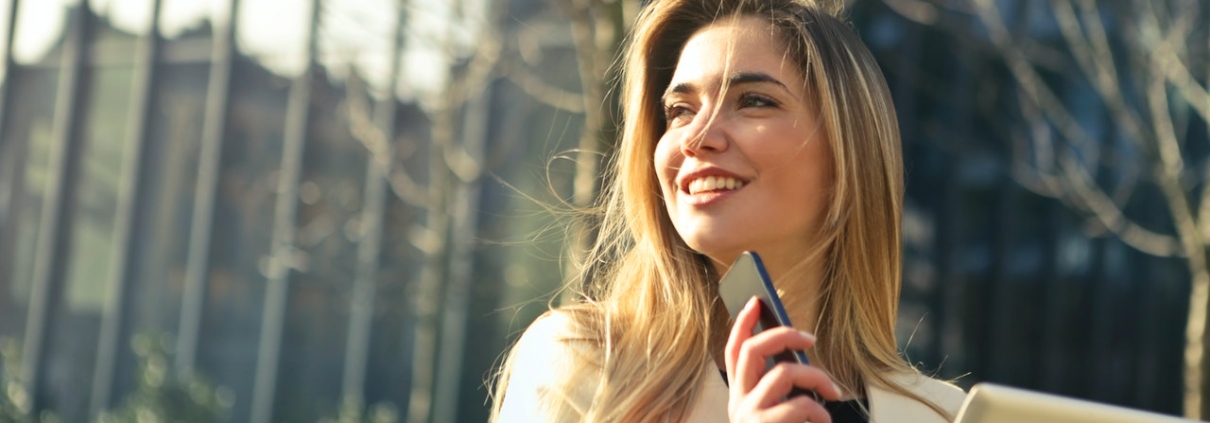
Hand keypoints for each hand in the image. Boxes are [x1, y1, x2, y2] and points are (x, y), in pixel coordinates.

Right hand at [725, 297, 842, 422]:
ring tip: (832, 392)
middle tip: (810, 338)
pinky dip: (820, 411)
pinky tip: (824, 420)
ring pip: (783, 372)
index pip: (733, 351)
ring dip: (816, 377)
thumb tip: (798, 356)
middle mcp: (738, 402)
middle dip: (783, 335)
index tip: (756, 302)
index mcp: (740, 395)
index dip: (742, 324)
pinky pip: (800, 403)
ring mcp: (748, 413)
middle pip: (751, 350)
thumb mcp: (772, 412)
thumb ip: (776, 388)